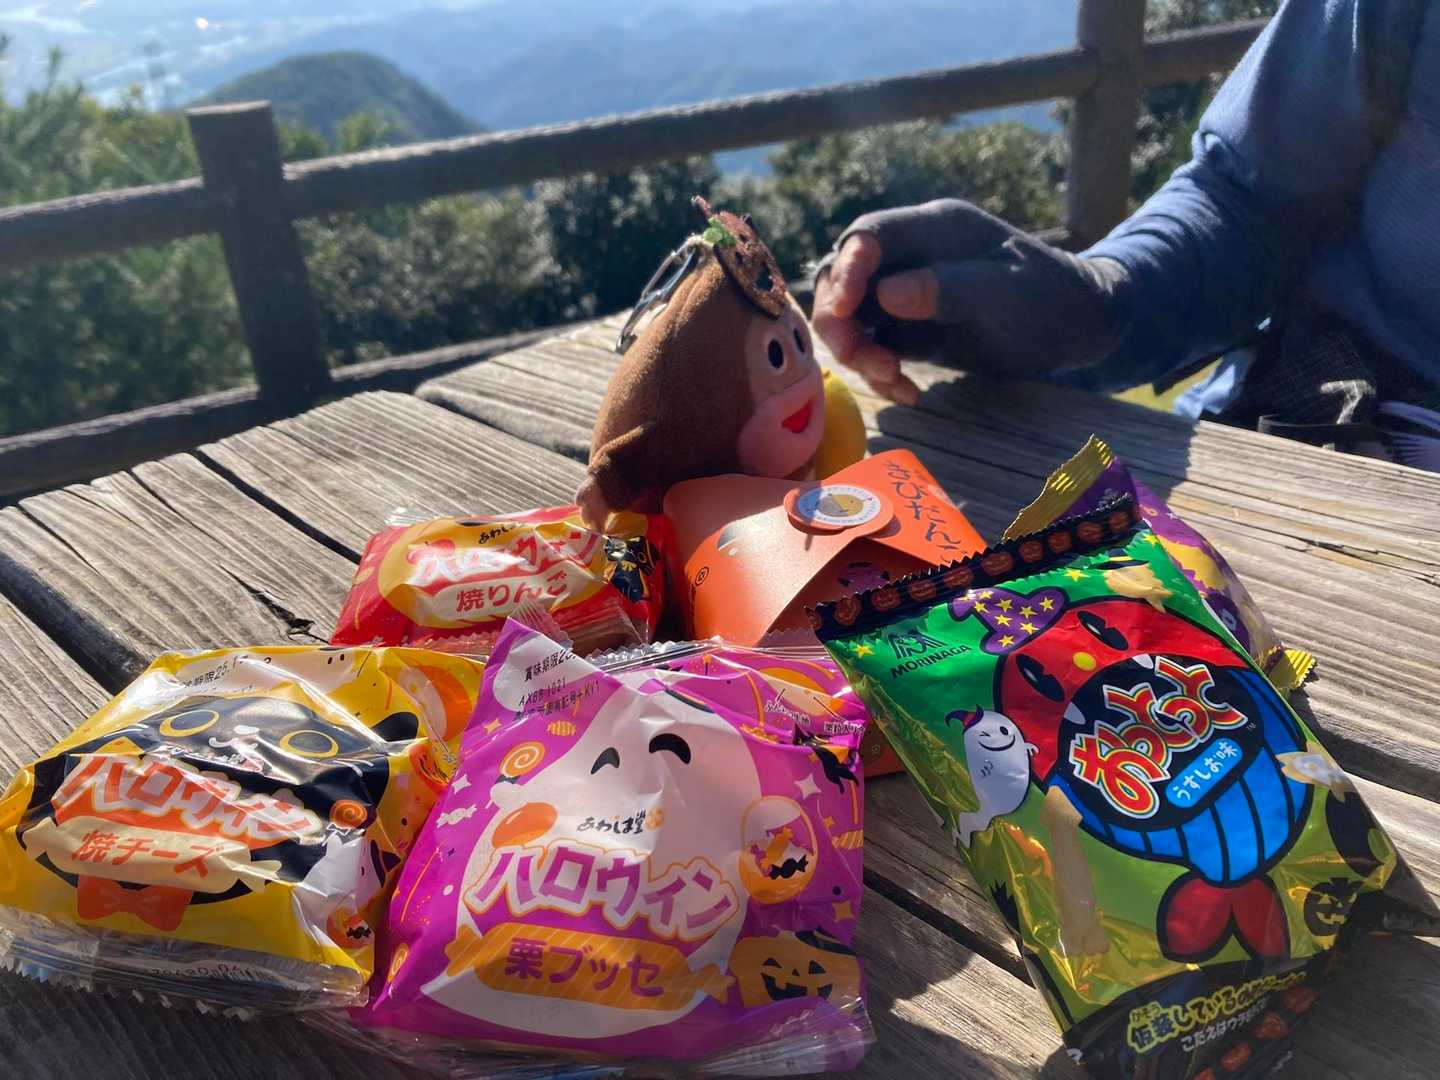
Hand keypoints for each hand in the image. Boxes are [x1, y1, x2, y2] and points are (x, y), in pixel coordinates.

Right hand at [811, 199, 1128, 402]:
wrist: (1077, 329)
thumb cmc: (1051, 300)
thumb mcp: (1007, 293)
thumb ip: (949, 289)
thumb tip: (886, 293)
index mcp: (935, 228)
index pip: (868, 235)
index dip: (846, 269)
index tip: (846, 311)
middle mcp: (910, 254)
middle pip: (842, 278)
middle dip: (842, 322)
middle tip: (867, 362)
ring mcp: (905, 291)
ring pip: (850, 317)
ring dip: (858, 353)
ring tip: (896, 381)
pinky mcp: (908, 329)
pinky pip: (872, 347)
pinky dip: (879, 373)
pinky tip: (909, 393)